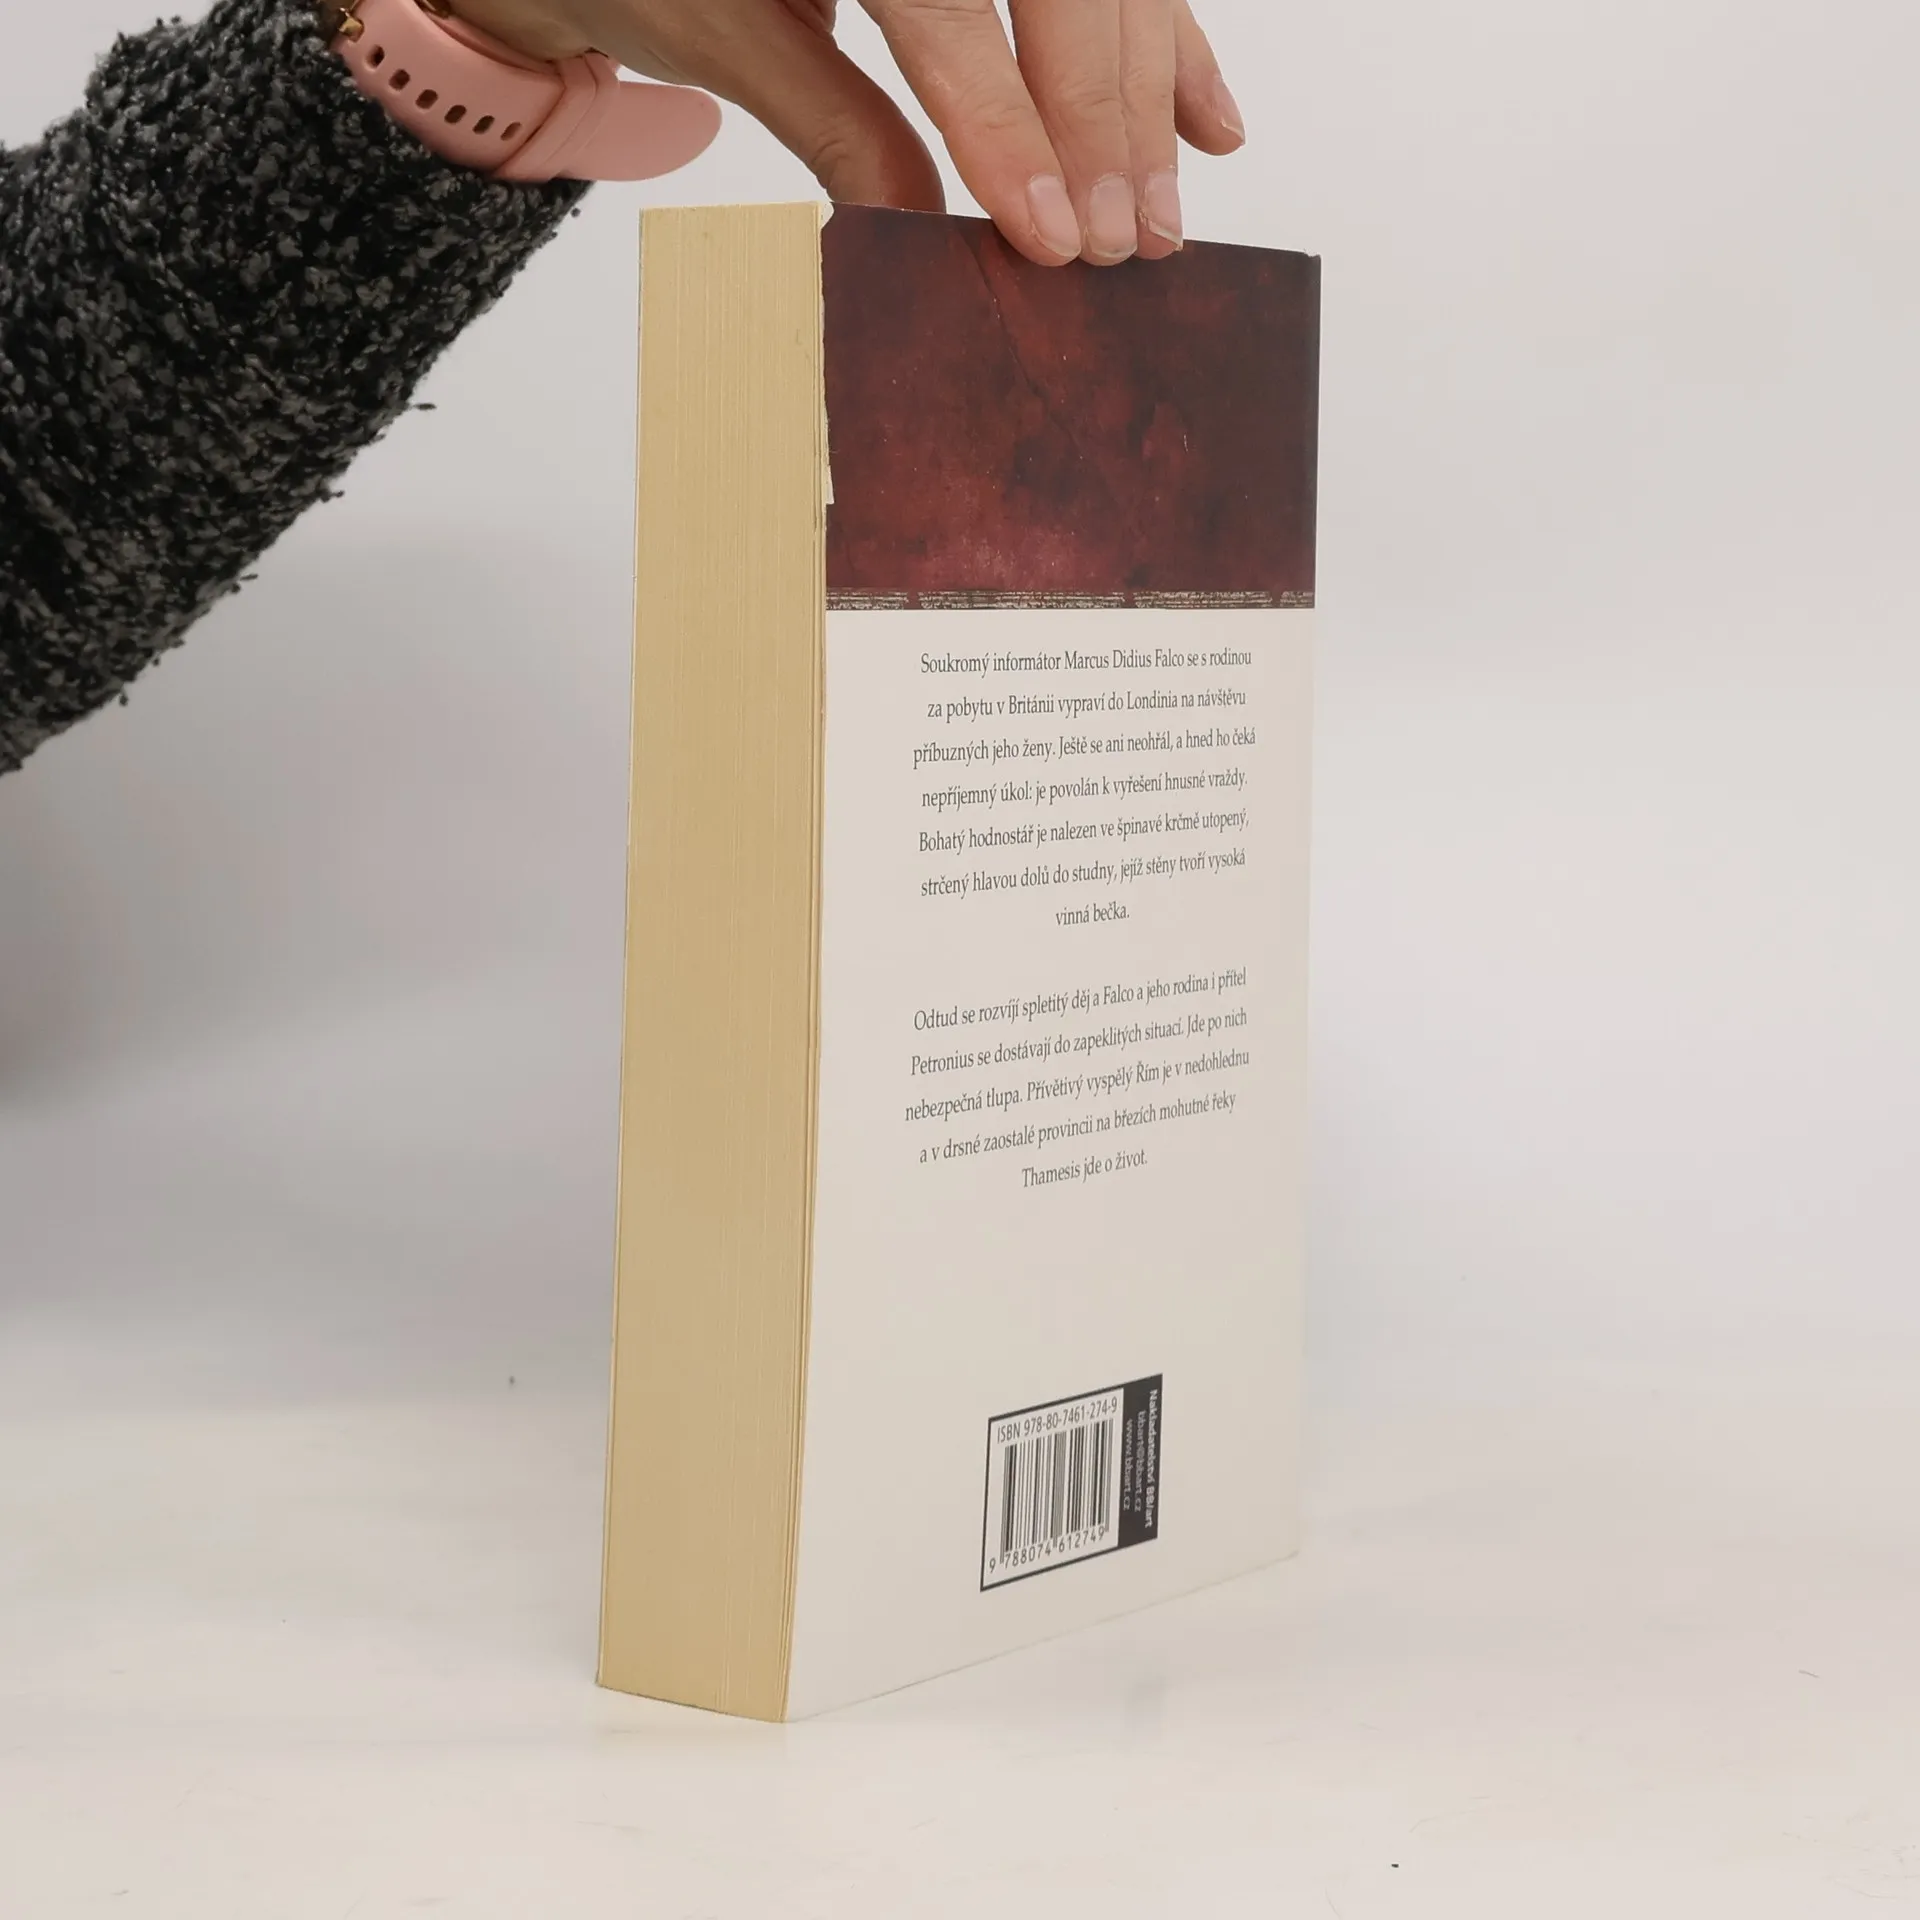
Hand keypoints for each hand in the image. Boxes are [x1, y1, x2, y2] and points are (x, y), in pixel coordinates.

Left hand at [448, 0, 1244, 265]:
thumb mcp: (724, 34)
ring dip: (1148, 98)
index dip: (1010, 122)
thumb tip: (921, 225)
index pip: (950, 5)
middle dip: (1101, 120)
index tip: (1049, 231)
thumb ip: (831, 119)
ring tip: (1161, 215)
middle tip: (1116, 244)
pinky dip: (1164, 45)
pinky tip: (1207, 122)